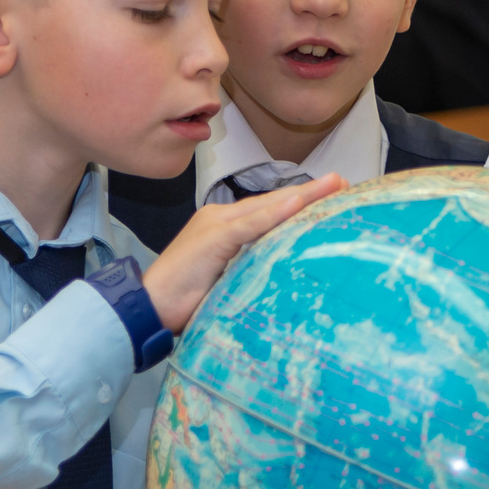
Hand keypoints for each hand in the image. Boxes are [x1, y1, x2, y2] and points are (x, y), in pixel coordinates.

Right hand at [144, 172, 344, 330]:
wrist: (146, 306)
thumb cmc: (182, 300)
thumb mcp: (224, 282)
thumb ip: (247, 269)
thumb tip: (277, 272)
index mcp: (224, 228)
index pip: (268, 212)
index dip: (299, 205)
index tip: (331, 197)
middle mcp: (221, 219)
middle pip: (272, 203)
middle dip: (309, 194)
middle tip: (342, 182)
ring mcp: (216, 226)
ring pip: (266, 208)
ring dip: (302, 196)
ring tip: (333, 186)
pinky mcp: (213, 238)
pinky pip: (249, 223)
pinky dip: (275, 213)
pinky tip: (298, 203)